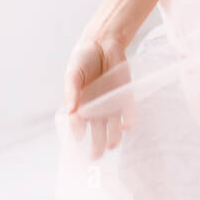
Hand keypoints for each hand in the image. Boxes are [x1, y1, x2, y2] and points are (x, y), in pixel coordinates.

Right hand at [63, 30, 133, 160]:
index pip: (78, 125)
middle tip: (96, 157)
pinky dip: (128, 119)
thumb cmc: (83, 60)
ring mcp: (111, 103)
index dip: (78, 134)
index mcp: (80, 105)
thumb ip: (71, 90)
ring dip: (113, 136)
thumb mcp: (73, 73)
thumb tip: (70, 110)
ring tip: (113, 145)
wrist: (103, 43)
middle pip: (96, 131)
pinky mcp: (125, 95)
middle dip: (96, 144)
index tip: (79, 142)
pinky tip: (127, 126)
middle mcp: (96, 107)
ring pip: (113, 125)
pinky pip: (128, 111)